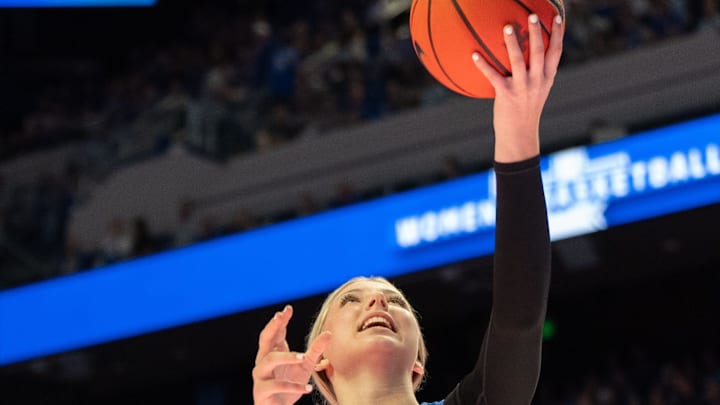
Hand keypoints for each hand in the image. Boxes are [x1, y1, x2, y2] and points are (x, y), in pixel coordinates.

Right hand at [252, 305, 331, 404]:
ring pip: (269, 360)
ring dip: (286, 356)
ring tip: (302, 357)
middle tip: (280, 317)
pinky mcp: (261, 391)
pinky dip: (293, 386)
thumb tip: (329, 334)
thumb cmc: (290, 385)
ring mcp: (260, 376)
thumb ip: (315, 350)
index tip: (288, 309)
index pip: (275, 332)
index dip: (280, 320)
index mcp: (272, 352)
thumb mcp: (305, 366)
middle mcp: (263, 361)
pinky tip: (308, 388)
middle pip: (265, 339)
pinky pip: (276, 386)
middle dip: (272, 326)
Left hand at [472, 13, 563, 161]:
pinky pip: (493, 76)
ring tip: (507, 27)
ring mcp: (522, 88)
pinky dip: (483, 65)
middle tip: (532, 15)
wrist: (520, 134)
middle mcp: (537, 81)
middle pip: (539, 52)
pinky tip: (474, 55)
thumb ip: (538, 73)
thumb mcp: (538, 90)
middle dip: (537, 32)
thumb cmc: (526, 109)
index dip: (558, 33)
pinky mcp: (506, 95)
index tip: (557, 17)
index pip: (556, 52)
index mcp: (547, 77)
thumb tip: (532, 53)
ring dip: (512, 43)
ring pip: (518, 61)